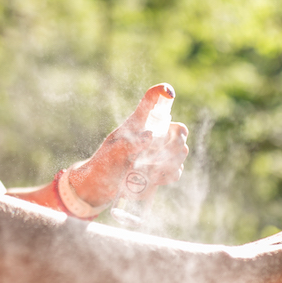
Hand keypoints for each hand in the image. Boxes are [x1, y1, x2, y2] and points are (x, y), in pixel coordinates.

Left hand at [67, 83, 188, 207]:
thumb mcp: (111, 153)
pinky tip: (152, 179)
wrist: (100, 189)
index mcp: (137, 124)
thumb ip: (128, 144)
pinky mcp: (162, 169)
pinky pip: (177, 170)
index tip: (169, 93)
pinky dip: (167, 175)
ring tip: (146, 170)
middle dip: (173, 144)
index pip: (151, 101)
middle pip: (179, 129)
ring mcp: (159, 152)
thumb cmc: (102, 165)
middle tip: (154, 154)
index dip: (161, 93)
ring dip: (167, 163)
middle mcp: (152, 134)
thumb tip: (150, 136)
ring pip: (181, 151)